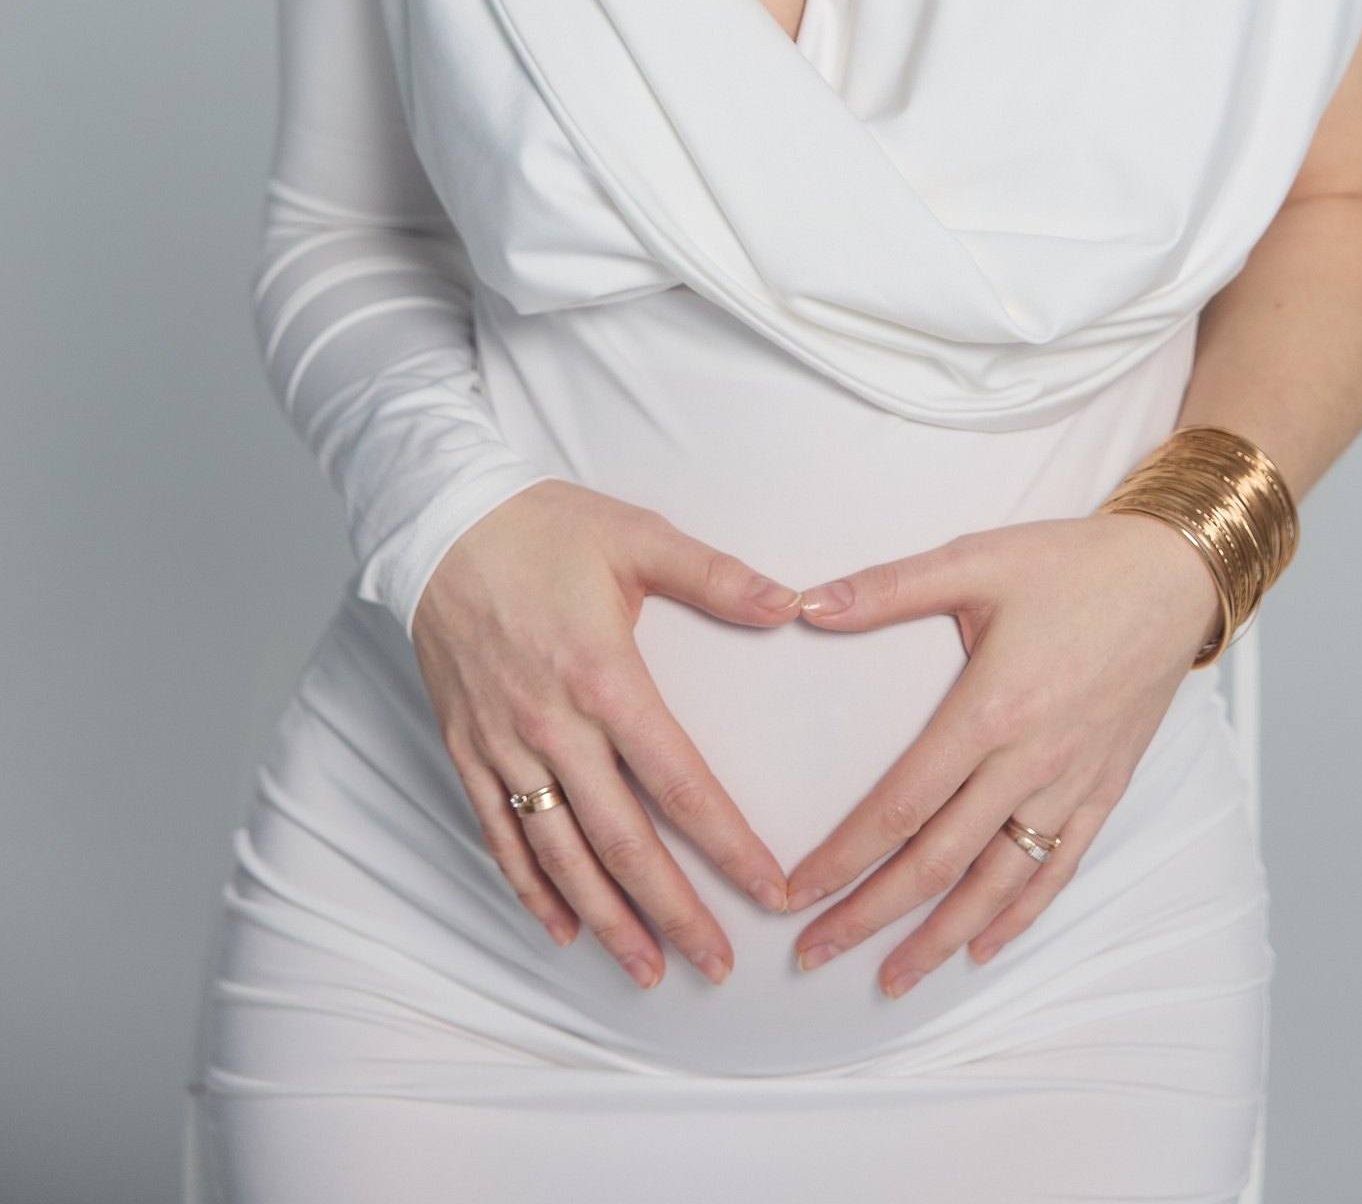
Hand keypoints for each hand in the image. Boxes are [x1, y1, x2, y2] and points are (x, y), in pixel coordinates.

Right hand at [412, 479, 799, 987]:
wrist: (440, 521)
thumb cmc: (544, 527)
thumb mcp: (637, 534)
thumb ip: (716, 576)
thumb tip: (791, 601)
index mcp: (606, 678)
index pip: (680, 784)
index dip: (728, 845)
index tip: (768, 891)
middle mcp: (554, 726)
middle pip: (623, 842)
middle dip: (673, 912)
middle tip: (716, 966)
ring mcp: (504, 745)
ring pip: (560, 855)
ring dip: (607, 919)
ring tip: (648, 970)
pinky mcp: (466, 748)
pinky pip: (499, 835)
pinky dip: (530, 889)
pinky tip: (562, 927)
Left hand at [784, 513, 1220, 995]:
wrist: (1173, 577)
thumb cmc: (1074, 565)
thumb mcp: (976, 560)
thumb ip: (890, 587)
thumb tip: (807, 603)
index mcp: (991, 709)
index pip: (901, 805)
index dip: (844, 857)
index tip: (796, 893)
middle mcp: (1030, 761)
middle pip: (937, 862)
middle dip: (870, 915)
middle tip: (814, 954)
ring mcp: (1072, 783)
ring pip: (996, 882)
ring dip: (938, 936)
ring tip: (891, 979)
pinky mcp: (1104, 789)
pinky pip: (1057, 869)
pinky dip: (1018, 915)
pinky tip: (983, 946)